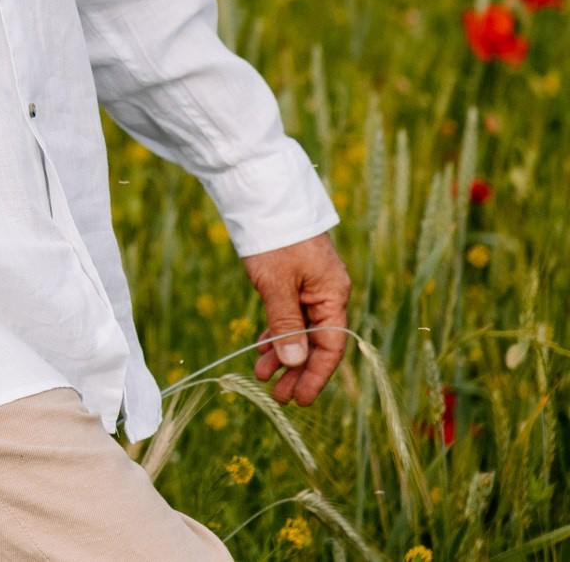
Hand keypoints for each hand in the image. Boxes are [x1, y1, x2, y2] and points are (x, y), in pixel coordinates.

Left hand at [241, 230, 349, 404]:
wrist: (263, 198)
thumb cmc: (273, 239)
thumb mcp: (276, 284)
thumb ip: (286, 324)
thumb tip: (293, 362)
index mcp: (333, 294)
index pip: (331, 345)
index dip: (315, 375)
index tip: (299, 398)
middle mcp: (327, 293)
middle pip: (316, 342)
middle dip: (296, 370)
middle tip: (277, 396)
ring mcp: (310, 287)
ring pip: (300, 330)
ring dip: (283, 354)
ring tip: (262, 377)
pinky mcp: (292, 281)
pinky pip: (288, 316)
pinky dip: (276, 333)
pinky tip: (262, 350)